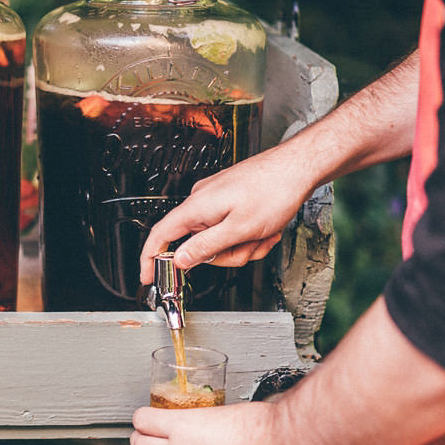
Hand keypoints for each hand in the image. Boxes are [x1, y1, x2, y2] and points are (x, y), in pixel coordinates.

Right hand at [138, 144, 317, 283]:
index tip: (148, 276)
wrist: (297, 168)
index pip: (161, 235)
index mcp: (197, 207)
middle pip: (199, 245)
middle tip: (248, 247)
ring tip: (262, 234)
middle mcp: (202, 201)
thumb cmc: (273, 190)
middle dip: (227, 254)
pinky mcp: (230, 201)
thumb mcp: (238, 228)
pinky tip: (265, 228)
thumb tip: (179, 259)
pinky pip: (231, 229)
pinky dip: (249, 235)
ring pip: (220, 241)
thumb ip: (205, 247)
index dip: (150, 258)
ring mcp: (216, 201)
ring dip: (244, 245)